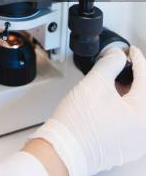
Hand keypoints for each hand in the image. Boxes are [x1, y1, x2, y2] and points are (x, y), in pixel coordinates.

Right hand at [27, 46, 145, 175]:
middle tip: (121, 64)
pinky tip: (109, 99)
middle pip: (143, 95)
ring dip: (127, 91)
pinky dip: (124, 106)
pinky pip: (132, 121)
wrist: (63, 149)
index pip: (145, 79)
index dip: (137, 60)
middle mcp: (143, 132)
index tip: (132, 52)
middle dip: (132, 77)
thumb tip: (117, 56)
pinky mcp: (125, 146)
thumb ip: (110, 63)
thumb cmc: (78, 124)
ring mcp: (136, 142)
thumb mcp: (95, 82)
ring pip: (138, 108)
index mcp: (142, 116)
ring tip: (111, 81)